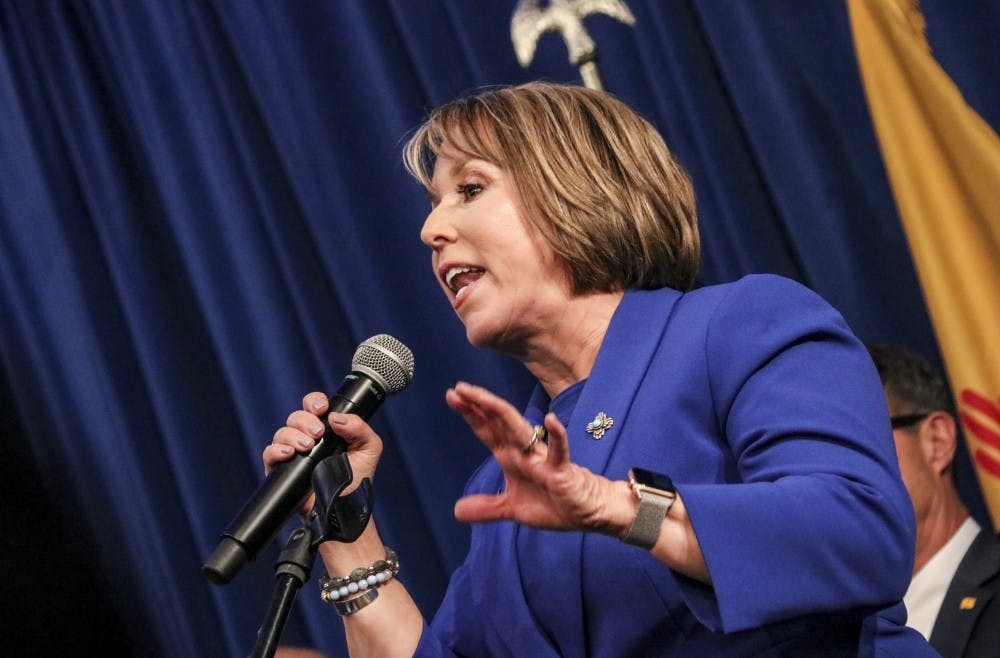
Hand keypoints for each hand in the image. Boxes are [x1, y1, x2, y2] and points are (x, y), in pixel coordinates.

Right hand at [263, 392, 384, 514]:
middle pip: (296, 416)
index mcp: (328, 428)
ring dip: (293, 435)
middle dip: (306, 421)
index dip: (315, 402)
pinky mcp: (282, 470)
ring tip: (307, 447)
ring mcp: (294, 453)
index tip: (322, 409)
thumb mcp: (369, 449)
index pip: (314, 405)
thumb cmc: (357, 479)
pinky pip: (269, 453)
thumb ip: (360, 428)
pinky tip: (289, 454)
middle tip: (318, 433)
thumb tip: (337, 417)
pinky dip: (276, 450)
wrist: (344, 508)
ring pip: (282, 432)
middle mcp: (308, 437)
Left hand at [446, 381, 621, 534]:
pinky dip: (557, 436)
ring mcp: (543, 458)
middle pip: (499, 422)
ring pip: (521, 430)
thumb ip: (487, 508)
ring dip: (502, 412)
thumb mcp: (513, 509)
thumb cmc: (553, 504)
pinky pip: (560, 451)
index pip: (488, 430)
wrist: (587, 512)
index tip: (452, 395)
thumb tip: (456, 511)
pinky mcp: (562, 470)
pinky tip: (551, 420)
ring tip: (484, 398)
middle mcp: (524, 451)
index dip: (471, 413)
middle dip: (480, 405)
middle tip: (459, 388)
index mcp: (512, 456)